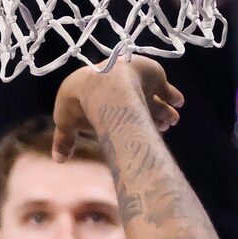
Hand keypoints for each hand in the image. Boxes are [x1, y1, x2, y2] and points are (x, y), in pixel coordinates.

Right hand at [52, 57, 182, 161]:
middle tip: (162, 128)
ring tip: (172, 121)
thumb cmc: (79, 103)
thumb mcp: (66, 124)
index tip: (137, 135)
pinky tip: (179, 103)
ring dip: (165, 112)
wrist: (102, 85)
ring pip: (157, 102)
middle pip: (142, 107)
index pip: (118, 112)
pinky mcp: (155, 78)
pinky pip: (168, 90)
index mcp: (105, 99)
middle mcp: (125, 91)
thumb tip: (58, 161)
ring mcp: (141, 84)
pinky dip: (174, 97)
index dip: (128, 124)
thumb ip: (64, 141)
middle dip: (152, 118)